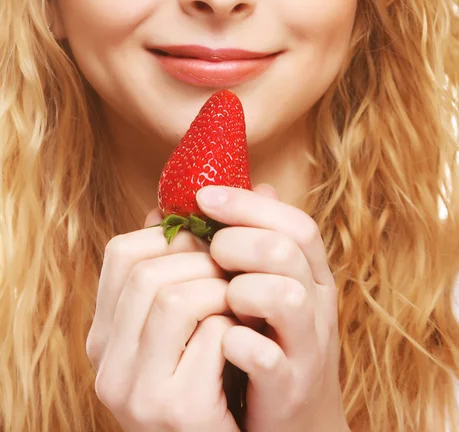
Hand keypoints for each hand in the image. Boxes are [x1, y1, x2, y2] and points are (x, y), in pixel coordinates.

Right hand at [86, 210, 239, 431]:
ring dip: (220, 290)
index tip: (203, 243)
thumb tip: (175, 204)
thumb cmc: (207, 370)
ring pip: (176, 298)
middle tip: (229, 271)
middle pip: (148, 272)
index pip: (120, 253)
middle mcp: (108, 364)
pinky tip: (243, 340)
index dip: (170, 236)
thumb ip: (173, 267)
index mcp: (104, 335)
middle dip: (201, 260)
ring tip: (237, 303)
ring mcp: (136, 392)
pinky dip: (237, 327)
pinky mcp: (176, 411)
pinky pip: (213, 336)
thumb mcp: (180, 320)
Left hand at [195, 184, 348, 431]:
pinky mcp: (289, 388)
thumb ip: (246, 241)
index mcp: (311, 275)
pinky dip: (239, 343)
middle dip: (238, 243)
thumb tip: (210, 192)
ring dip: (242, 290)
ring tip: (223, 300)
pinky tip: (222, 341)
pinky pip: (268, 356)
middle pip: (285, 250)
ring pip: (284, 296)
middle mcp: (316, 305)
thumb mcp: (266, 286)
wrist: (297, 424)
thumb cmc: (269, 341)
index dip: (249, 204)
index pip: (295, 223)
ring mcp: (307, 347)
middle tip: (211, 254)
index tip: (203, 196)